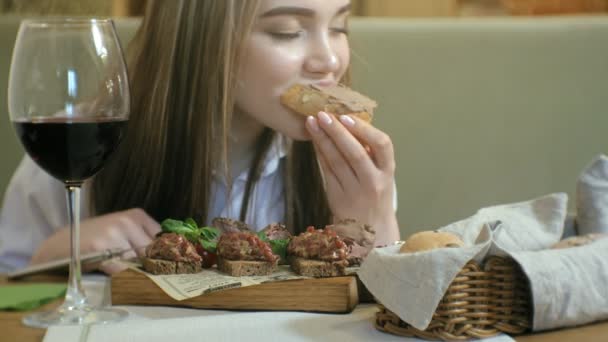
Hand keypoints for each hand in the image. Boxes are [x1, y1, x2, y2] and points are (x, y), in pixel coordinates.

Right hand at [30, 208, 159, 273]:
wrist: (60, 244)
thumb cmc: (95, 240)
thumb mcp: (121, 232)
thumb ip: (142, 240)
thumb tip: (167, 259)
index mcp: (137, 215)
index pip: (162, 239)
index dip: (162, 255)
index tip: (161, 266)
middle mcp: (127, 221)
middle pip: (152, 252)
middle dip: (149, 266)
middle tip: (142, 274)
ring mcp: (115, 233)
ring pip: (139, 262)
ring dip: (135, 272)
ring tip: (124, 273)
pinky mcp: (102, 247)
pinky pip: (123, 270)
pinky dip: (122, 278)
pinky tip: (114, 276)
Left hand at [305, 112, 399, 245]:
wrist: (371, 231)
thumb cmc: (376, 195)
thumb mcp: (382, 175)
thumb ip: (370, 153)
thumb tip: (348, 122)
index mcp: (387, 172)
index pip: (382, 146)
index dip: (365, 129)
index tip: (347, 117)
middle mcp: (373, 182)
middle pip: (355, 153)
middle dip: (337, 131)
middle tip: (322, 114)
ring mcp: (354, 191)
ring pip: (336, 162)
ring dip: (322, 140)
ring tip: (311, 122)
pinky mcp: (337, 197)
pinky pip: (327, 171)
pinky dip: (319, 154)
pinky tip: (313, 140)